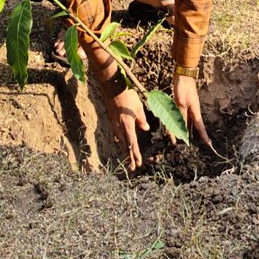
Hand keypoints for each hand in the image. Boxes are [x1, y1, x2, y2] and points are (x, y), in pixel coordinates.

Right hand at [83, 36, 149, 168]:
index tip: (138, 164)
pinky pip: (118, 135)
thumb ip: (142, 120)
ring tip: (128, 159)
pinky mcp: (113, 121)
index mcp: (128, 126)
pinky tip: (122, 144)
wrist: (112, 89)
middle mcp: (120, 128)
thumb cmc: (128, 97)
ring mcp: (115, 125)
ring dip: (125, 151)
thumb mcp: (138, 108)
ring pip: (121, 142)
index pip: (133, 144)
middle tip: (132, 168)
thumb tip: (146, 129)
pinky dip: (121, 142)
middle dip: (129, 158)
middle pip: (126, 147)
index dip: (136, 155)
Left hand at [172, 73, 211, 148]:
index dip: (204, 136)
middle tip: (189, 146)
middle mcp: (192, 111)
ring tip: (178, 141)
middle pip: (192, 127)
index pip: (200, 127)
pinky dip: (177, 122)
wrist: (183, 74)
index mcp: (195, 111)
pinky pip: (179, 117)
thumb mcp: (181, 103)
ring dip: (182, 130)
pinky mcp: (181, 104)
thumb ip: (181, 116)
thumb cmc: (183, 87)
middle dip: (191, 136)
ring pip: (185, 122)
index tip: (209, 145)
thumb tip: (182, 128)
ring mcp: (187, 107)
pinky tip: (174, 126)